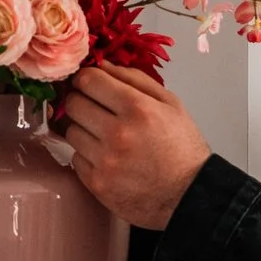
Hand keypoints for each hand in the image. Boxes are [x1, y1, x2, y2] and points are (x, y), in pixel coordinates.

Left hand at [60, 64, 212, 230]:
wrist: (190, 195)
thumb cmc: (183, 148)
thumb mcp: (171, 104)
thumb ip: (135, 79)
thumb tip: (102, 65)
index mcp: (138, 109)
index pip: (89, 80)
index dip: (86, 79)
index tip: (90, 84)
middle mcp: (118, 134)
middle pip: (73, 104)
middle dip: (81, 101)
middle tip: (94, 108)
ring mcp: (106, 161)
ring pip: (70, 131)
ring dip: (83, 129)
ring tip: (103, 135)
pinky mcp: (97, 184)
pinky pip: (75, 158)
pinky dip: (87, 155)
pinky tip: (106, 156)